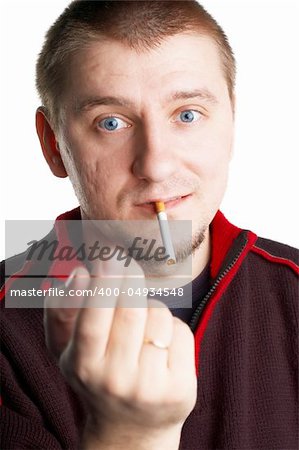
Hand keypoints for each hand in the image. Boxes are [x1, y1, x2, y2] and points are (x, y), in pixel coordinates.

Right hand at [44, 258, 196, 448]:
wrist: (129, 428)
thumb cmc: (96, 375)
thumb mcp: (66, 349)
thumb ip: (61, 309)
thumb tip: (81, 272)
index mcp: (83, 366)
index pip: (93, 318)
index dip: (104, 283)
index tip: (110, 258)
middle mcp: (116, 380)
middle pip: (131, 311)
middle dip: (131, 279)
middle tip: (127, 266)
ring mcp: (150, 387)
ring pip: (158, 316)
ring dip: (151, 306)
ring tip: (141, 323)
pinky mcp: (180, 389)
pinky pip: (180, 331)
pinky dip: (171, 326)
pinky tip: (160, 344)